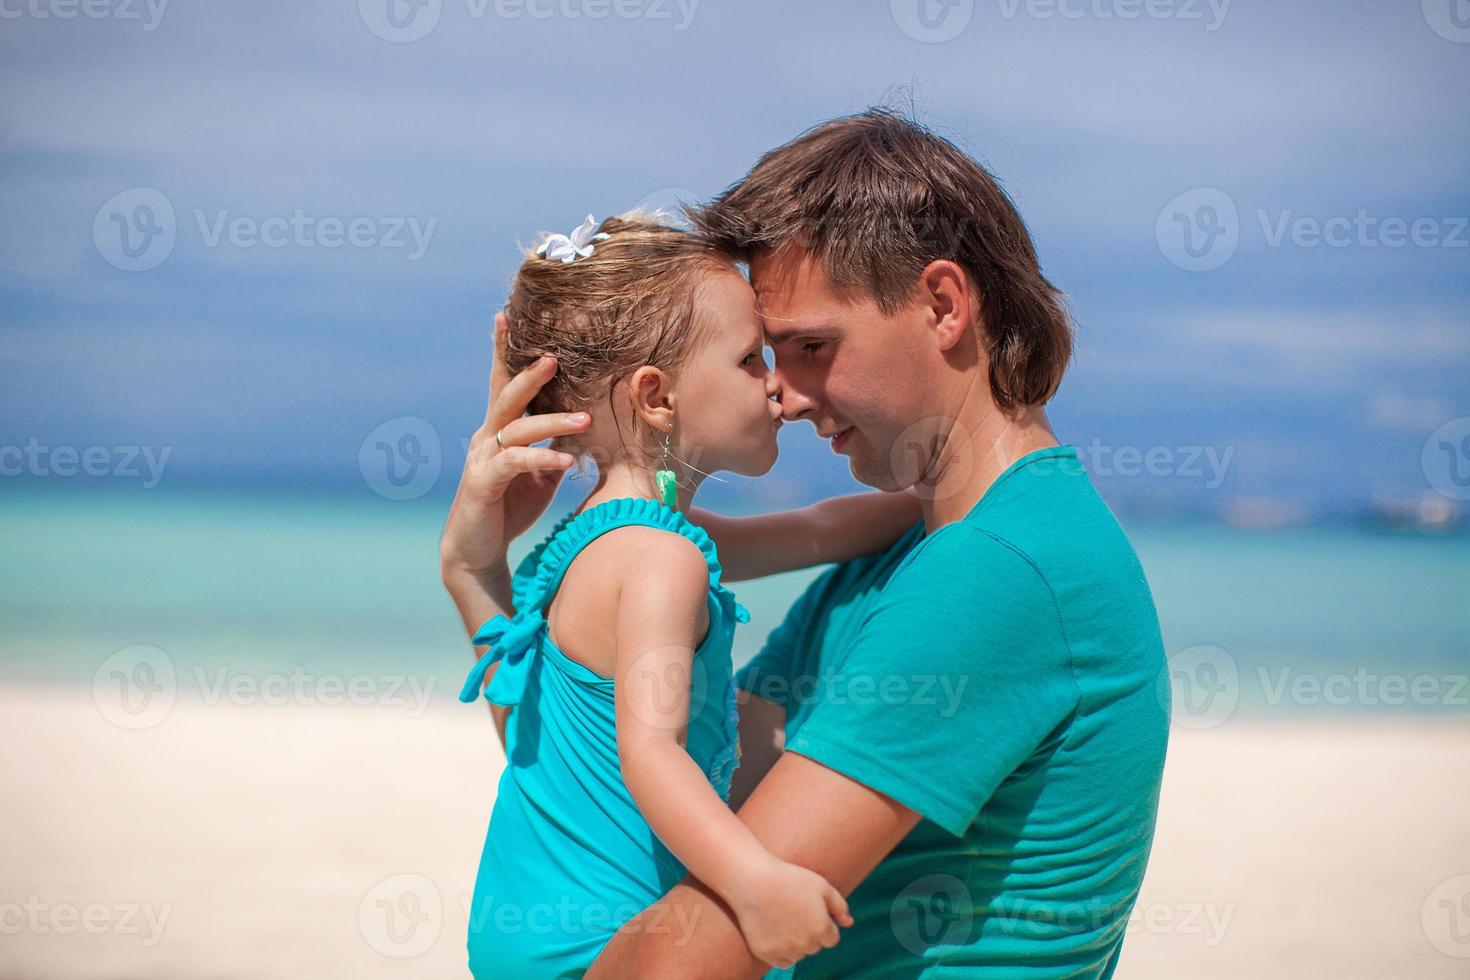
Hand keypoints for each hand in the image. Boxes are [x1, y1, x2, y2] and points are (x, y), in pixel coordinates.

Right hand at [439, 312, 592, 584]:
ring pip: (517, 429)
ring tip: (585, 418)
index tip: (506, 316)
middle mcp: (485, 438)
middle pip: (507, 396)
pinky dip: (542, 460)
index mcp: (498, 431)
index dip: (503, 351)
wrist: (476, 551)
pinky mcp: (483, 485)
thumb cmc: (508, 508)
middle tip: (554, 356)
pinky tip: (566, 462)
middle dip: (529, 374)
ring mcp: (482, 460)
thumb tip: (580, 423)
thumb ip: (551, 444)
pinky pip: (515, 465)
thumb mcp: (537, 472)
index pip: (502, 384)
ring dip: (553, 422)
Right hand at [727, 856, 851, 969]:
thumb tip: (849, 923)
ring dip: (795, 943)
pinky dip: (781, 951)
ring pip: (798, 955)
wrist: (753, 879)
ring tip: (782, 919)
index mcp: (821, 928)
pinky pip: (782, 962)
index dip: (822, 924)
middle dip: (809, 933)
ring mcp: (784, 950)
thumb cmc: (789, 878)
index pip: (831, 938)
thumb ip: (839, 905)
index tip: (809, 910)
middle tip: (794, 911)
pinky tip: (775, 931)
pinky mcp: (766, 953)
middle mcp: (805, 943)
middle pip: (815, 947)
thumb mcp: (821, 885)